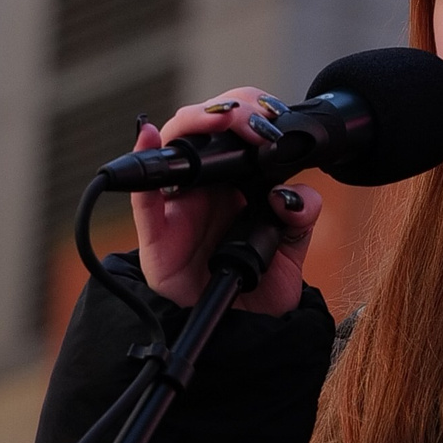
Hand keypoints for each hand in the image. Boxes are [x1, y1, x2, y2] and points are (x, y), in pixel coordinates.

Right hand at [131, 87, 322, 316]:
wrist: (241, 332)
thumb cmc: (258, 288)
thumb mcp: (292, 250)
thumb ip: (299, 217)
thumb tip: (290, 195)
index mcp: (237, 182)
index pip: (237, 130)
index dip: (251, 111)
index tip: (273, 116)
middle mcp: (205, 186)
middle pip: (204, 127)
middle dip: (229, 109)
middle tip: (253, 118)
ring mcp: (178, 205)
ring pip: (175, 147)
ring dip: (197, 122)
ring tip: (222, 119)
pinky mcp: (157, 233)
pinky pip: (143, 196)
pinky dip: (143, 161)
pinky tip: (148, 135)